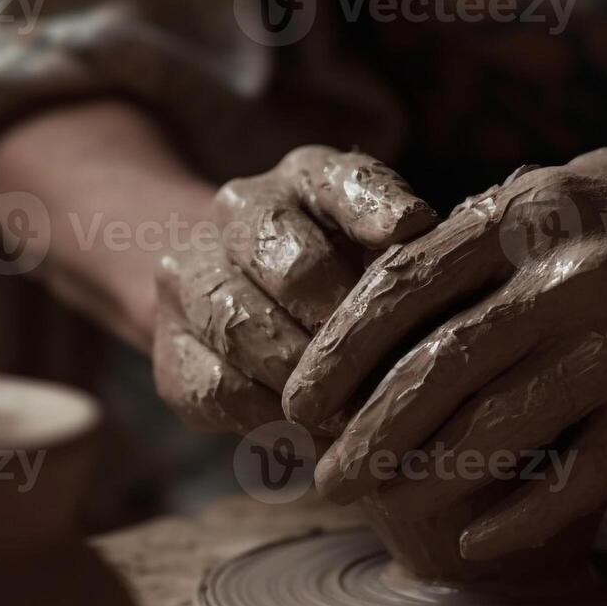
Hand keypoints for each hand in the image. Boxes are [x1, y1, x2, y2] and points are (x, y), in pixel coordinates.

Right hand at [154, 146, 435, 434]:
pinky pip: (220, 387)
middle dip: (343, 326)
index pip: (344, 181)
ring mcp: (192, 274)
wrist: (244, 299)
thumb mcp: (388, 256)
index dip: (377, 210)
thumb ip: (413, 257)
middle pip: (292, 265)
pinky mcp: (170, 348)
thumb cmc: (352, 281)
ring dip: (306, 380)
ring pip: (245, 330)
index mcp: (308, 175)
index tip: (411, 234)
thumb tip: (436, 275)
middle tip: (388, 369)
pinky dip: (271, 416)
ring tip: (357, 413)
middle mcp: (240, 208)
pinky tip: (311, 430)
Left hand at [282, 134, 606, 558]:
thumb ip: (469, 249)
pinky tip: (475, 539)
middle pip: (437, 370)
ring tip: (379, 505)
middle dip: (366, 433)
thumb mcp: (547, 193)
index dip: (337, 355)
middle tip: (323, 477)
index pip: (400, 291)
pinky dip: (518, 516)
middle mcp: (567, 277)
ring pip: (496, 428)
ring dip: (424, 477)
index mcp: (522, 216)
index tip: (296, 403)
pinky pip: (577, 475)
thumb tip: (370, 321)